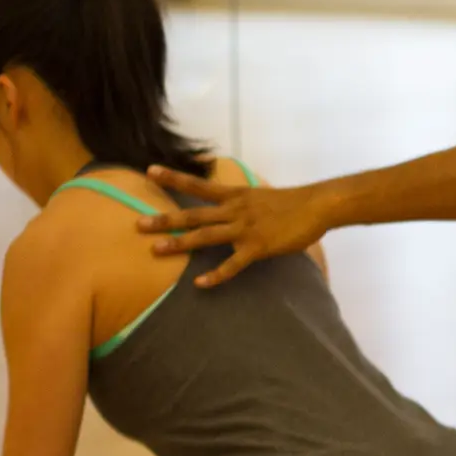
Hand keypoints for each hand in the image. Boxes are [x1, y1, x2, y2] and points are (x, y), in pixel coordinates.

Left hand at [137, 165, 330, 286]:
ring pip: (205, 236)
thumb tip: (234, 210)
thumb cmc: (294, 203)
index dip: (174, 178)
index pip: (198, 185)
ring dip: (179, 244)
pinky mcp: (257, 247)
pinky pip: (232, 264)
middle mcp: (234, 210)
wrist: (317, 206)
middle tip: (138, 225)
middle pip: (192, 215)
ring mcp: (244, 229)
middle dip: (164, 220)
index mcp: (236, 196)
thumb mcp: (262, 197)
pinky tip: (200, 284)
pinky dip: (216, 275)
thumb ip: (244, 204)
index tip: (149, 171)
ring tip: (155, 250)